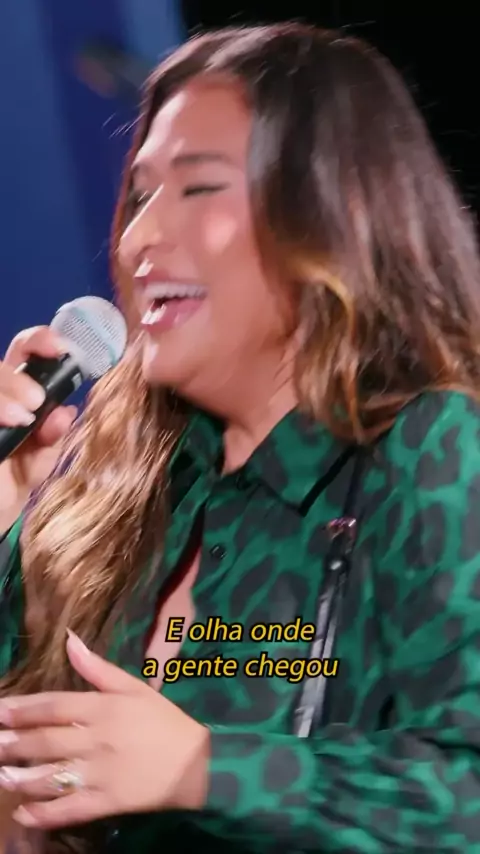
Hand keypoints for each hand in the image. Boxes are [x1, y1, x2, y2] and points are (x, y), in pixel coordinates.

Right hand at [0, 327, 76, 532]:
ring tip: (21, 419)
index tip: (60, 349)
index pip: (24, 351)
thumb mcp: (40, 460)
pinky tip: (7, 424)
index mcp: (15, 392)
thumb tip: (66, 413)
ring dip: (2, 393)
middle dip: (16, 377)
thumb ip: (52, 437)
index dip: (40, 340)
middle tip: (36, 401)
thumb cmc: (15, 480)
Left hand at [0, 633, 208, 828]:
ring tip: (1, 777)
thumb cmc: (163, 721)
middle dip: (14, 743)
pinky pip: (70, 809)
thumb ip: (98, 667)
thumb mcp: (134, 687)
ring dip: (23, 777)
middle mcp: (97, 739)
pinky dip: (46, 813)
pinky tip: (24, 813)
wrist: (196, 763)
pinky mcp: (107, 802)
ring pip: (53, 776)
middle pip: (47, 740)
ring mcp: (101, 773)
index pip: (55, 705)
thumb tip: (69, 639)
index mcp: (103, 707)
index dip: (24, 708)